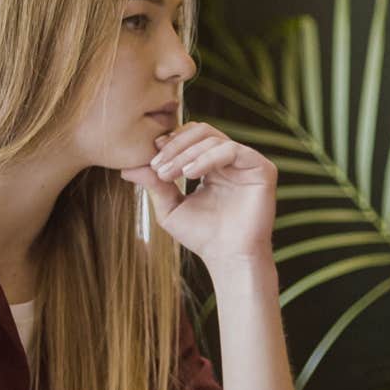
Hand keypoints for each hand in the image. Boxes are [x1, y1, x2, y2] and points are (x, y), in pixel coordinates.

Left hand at [121, 122, 275, 264]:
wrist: (227, 257)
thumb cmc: (201, 236)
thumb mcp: (170, 207)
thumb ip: (153, 185)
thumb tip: (127, 168)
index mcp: (212, 165)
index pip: (191, 139)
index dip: (170, 143)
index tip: (151, 160)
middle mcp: (230, 160)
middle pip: (201, 132)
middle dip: (175, 146)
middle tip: (158, 166)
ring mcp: (247, 163)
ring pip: (213, 139)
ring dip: (186, 153)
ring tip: (171, 174)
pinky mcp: (262, 168)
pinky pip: (231, 150)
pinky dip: (207, 158)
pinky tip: (190, 174)